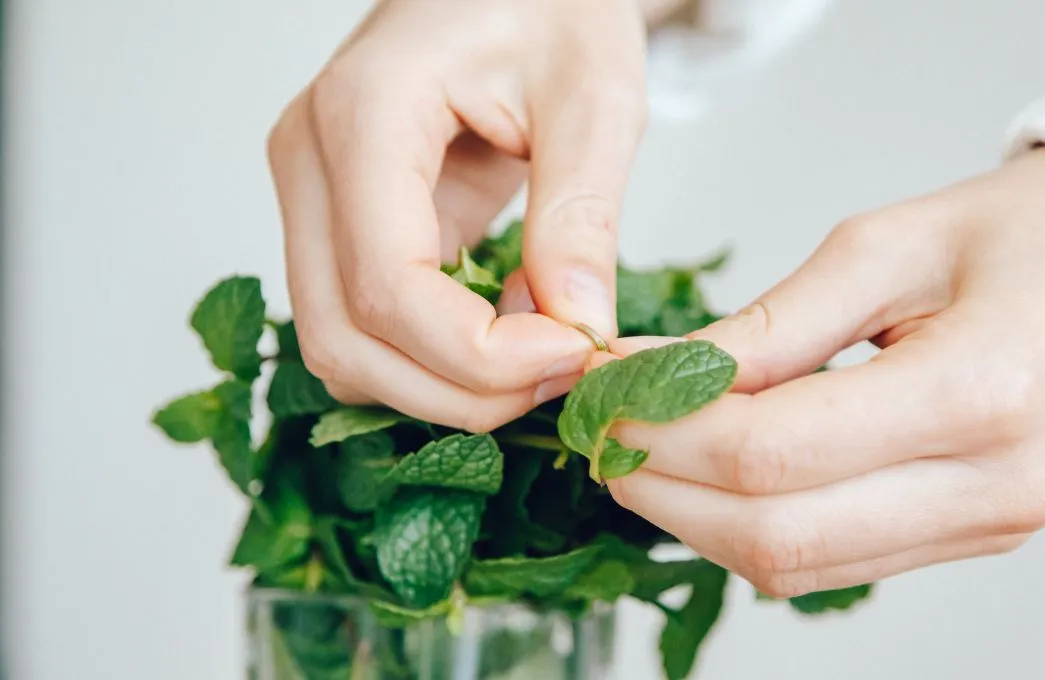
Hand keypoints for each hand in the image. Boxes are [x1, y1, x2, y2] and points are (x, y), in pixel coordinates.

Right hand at [266, 0, 662, 431]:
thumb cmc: (550, 7)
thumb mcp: (595, 97)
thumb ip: (581, 215)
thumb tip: (579, 331)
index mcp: (364, 113)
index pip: (386, 286)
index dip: (478, 354)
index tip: (572, 355)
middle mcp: (312, 160)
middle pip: (344, 338)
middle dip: (457, 389)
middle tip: (562, 376)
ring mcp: (314, 195)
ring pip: (341, 348)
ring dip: (440, 385)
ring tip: (539, 353)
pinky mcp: (340, 224)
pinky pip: (362, 326)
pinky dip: (432, 358)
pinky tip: (509, 330)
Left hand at [603, 147, 1044, 596]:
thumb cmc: (1017, 241)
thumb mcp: (887, 245)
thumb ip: (772, 325)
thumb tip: (658, 374)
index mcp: (980, 393)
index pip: (775, 452)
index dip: (665, 430)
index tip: (603, 392)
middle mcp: (989, 488)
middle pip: (773, 533)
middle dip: (662, 487)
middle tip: (601, 429)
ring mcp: (980, 529)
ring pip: (791, 567)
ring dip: (692, 519)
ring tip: (639, 450)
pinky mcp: (962, 540)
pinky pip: (826, 565)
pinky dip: (745, 528)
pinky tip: (704, 475)